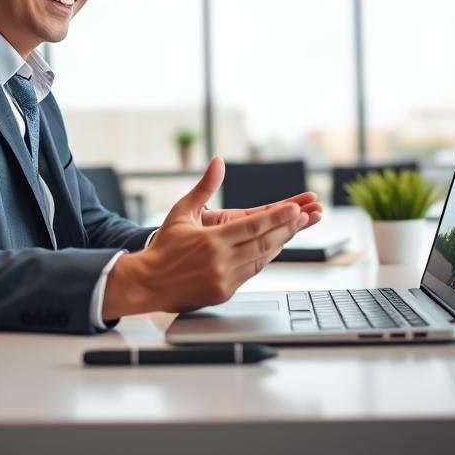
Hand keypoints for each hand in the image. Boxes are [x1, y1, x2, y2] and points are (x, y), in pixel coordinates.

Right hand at [102, 156, 317, 318]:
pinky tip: (275, 246)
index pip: (252, 227)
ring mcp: (224, 280)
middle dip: (288, 228)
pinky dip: (266, 258)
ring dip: (281, 243)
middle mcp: (220, 262)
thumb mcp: (181, 211)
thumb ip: (204, 187)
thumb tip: (218, 162)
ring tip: (296, 228)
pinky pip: (253, 272)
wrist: (147, 283)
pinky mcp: (225, 292)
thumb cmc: (164, 246)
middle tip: (306, 216)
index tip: (295, 208)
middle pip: (264, 243)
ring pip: (262, 259)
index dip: (277, 217)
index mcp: (210, 241)